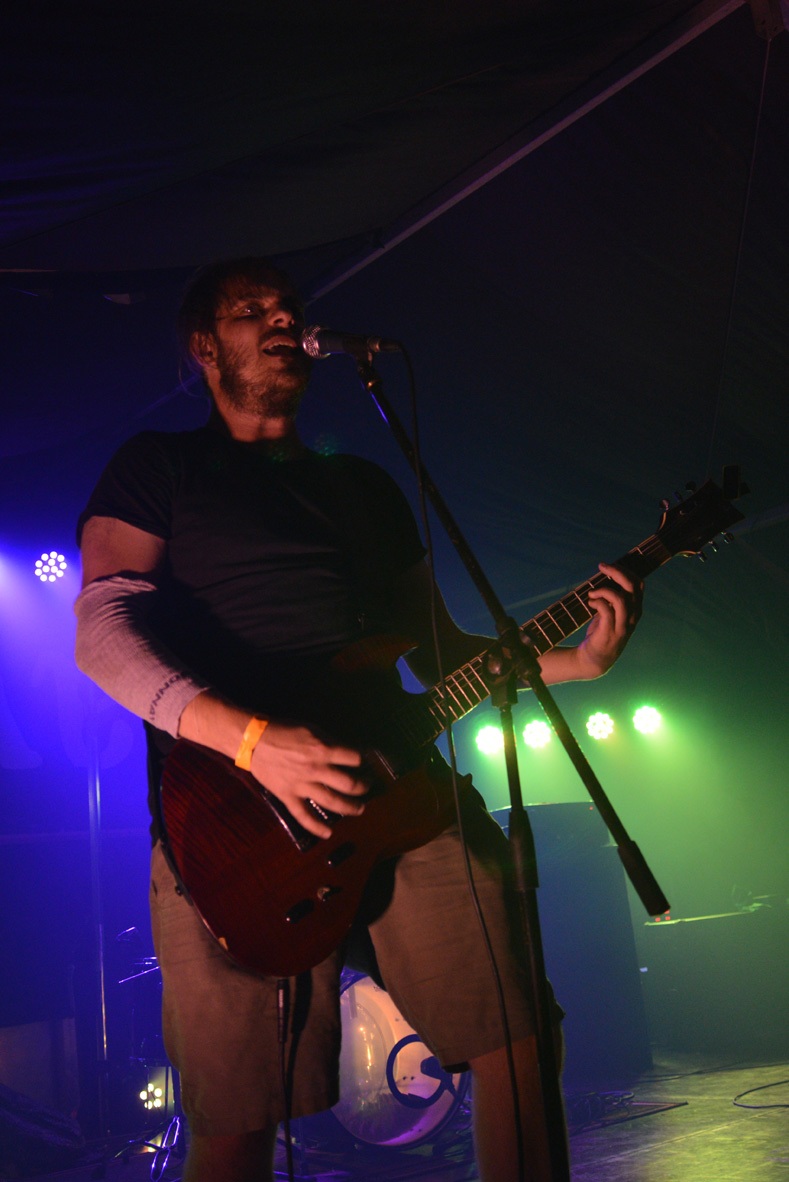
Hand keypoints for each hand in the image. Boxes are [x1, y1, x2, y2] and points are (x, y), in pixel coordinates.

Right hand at [250, 720, 367, 838]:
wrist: (253, 741)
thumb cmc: (283, 730)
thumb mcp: (311, 729)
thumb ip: (329, 741)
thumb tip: (347, 752)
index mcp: (323, 749)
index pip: (354, 758)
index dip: (364, 760)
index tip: (366, 763)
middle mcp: (316, 769)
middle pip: (349, 783)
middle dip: (363, 786)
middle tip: (368, 787)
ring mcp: (302, 785)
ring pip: (332, 801)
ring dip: (350, 807)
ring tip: (359, 809)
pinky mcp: (288, 796)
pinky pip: (303, 816)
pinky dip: (316, 827)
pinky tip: (328, 833)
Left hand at [576, 562, 642, 677]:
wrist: (595, 659)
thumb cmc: (602, 632)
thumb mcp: (611, 612)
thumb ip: (613, 598)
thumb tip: (606, 576)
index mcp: (635, 609)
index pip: (638, 584)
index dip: (625, 571)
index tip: (608, 566)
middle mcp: (633, 616)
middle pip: (632, 587)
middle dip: (616, 572)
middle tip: (601, 567)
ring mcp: (623, 625)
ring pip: (620, 598)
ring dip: (603, 590)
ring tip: (592, 592)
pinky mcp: (610, 632)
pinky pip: (606, 610)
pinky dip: (597, 602)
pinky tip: (590, 602)